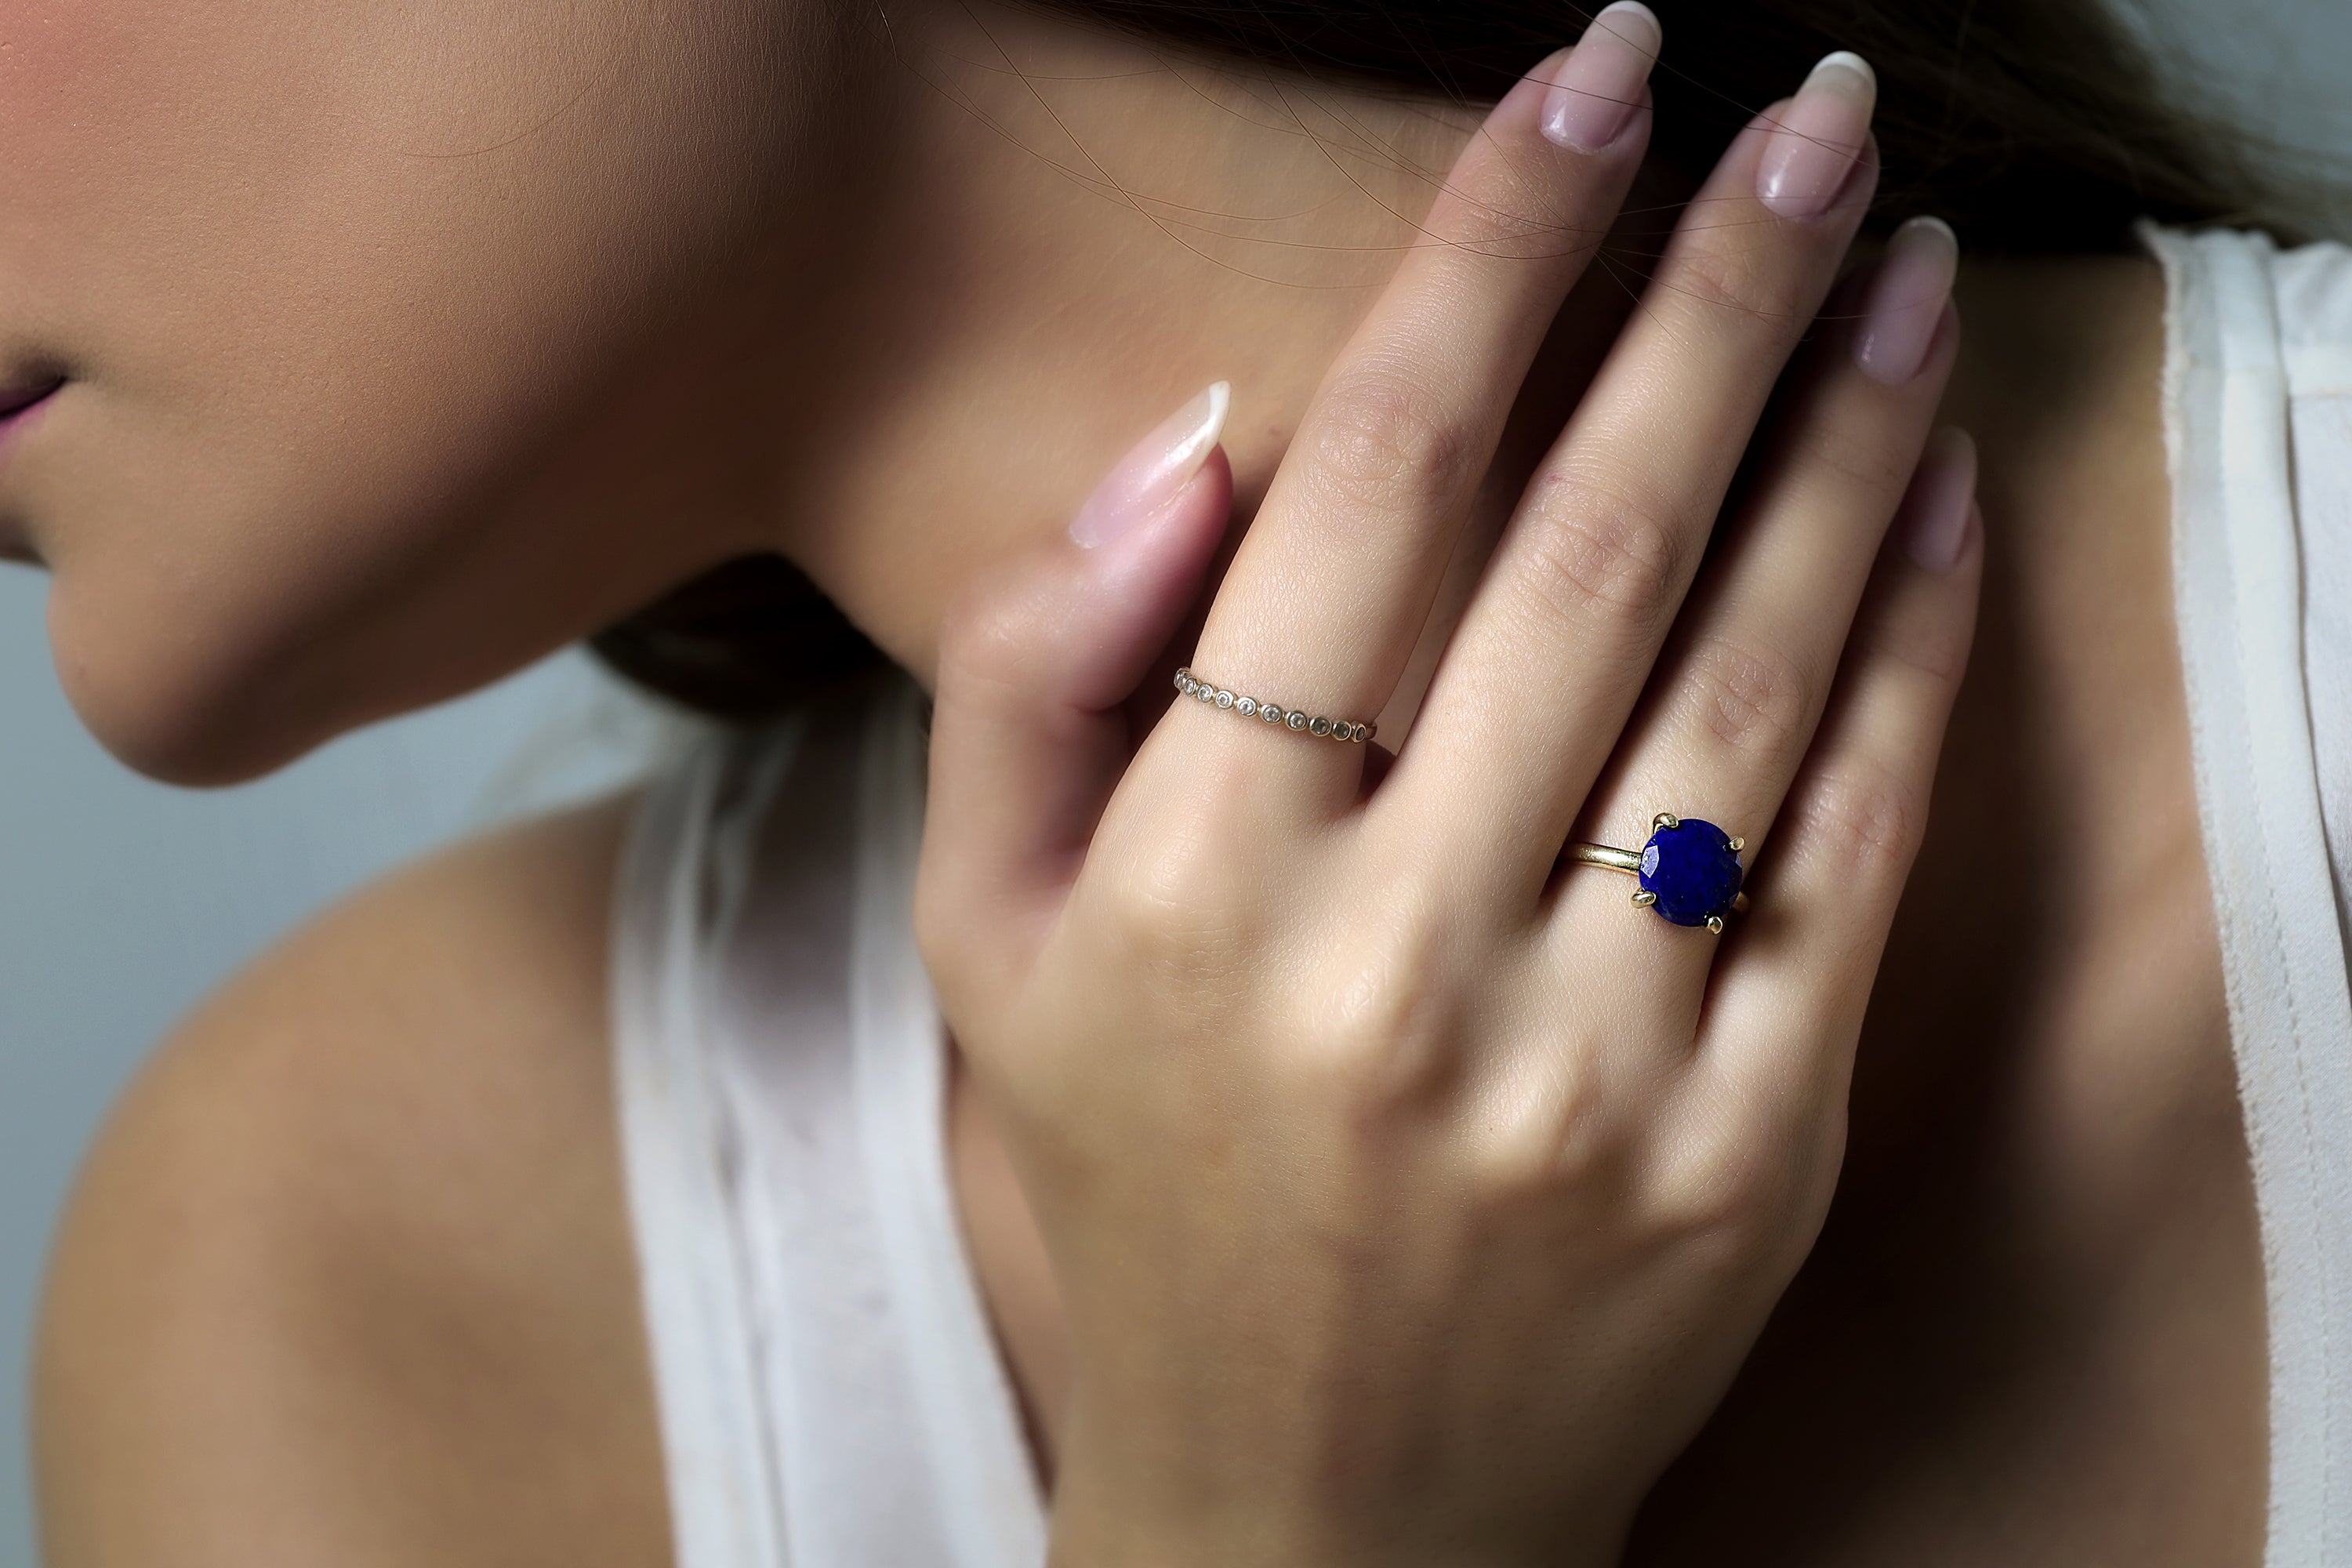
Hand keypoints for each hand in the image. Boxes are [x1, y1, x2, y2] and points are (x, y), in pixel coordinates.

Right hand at [918, 15, 1974, 1565]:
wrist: (1306, 1524)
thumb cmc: (1132, 1205)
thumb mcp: (979, 955)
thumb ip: (1024, 679)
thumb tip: (1191, 437)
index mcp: (1188, 893)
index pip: (1366, 492)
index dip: (1492, 252)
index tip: (1593, 82)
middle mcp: (1393, 964)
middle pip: (1592, 541)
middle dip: (1715, 288)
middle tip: (1810, 118)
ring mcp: (1593, 1065)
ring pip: (1750, 673)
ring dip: (1846, 435)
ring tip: (1905, 261)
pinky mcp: (1746, 1153)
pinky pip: (1850, 856)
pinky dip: (1911, 657)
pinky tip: (1939, 503)